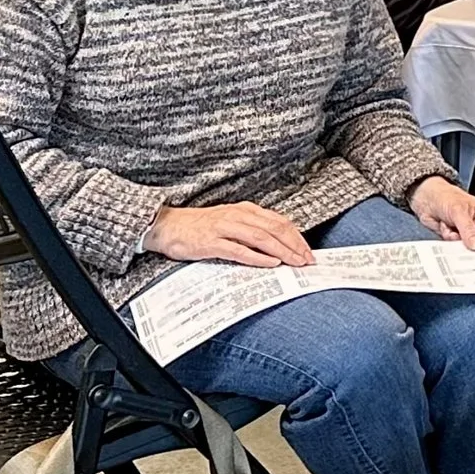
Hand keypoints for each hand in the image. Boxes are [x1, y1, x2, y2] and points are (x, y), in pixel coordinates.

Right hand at [143, 202, 311, 269]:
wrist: (166, 226)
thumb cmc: (200, 227)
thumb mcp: (231, 222)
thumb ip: (252, 229)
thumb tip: (279, 246)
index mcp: (245, 210)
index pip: (279, 222)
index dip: (297, 237)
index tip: (308, 252)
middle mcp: (237, 216)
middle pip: (274, 229)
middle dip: (294, 246)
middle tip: (307, 261)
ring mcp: (224, 227)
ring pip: (260, 238)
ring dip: (281, 251)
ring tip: (294, 263)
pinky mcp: (210, 242)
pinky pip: (238, 249)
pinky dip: (257, 257)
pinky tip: (270, 264)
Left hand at [409, 177, 474, 249]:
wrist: (427, 200)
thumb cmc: (447, 197)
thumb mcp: (459, 212)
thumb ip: (468, 229)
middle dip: (474, 247)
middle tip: (464, 241)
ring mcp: (471, 236)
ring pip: (470, 251)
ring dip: (458, 242)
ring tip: (451, 228)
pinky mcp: (459, 241)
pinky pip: (458, 250)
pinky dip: (449, 242)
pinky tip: (446, 229)